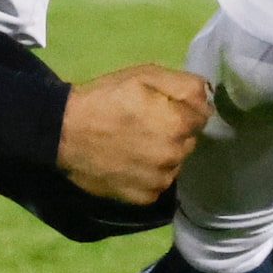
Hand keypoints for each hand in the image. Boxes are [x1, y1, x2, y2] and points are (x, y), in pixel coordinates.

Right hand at [56, 64, 211, 203]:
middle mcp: (174, 155)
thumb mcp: (143, 75)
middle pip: (189, 140)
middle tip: (146, 122)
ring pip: (175, 162)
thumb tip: (208, 97)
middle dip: (175, 130)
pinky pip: (159, 181)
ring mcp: (160, 180)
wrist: (64, 133)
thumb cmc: (105, 98)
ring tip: (136, 143)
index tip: (163, 105)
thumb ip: (183, 84)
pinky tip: (130, 161)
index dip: (183, 108)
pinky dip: (150, 172)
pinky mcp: (146, 197)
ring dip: (164, 153)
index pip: (203, 115)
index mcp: (178, 123)